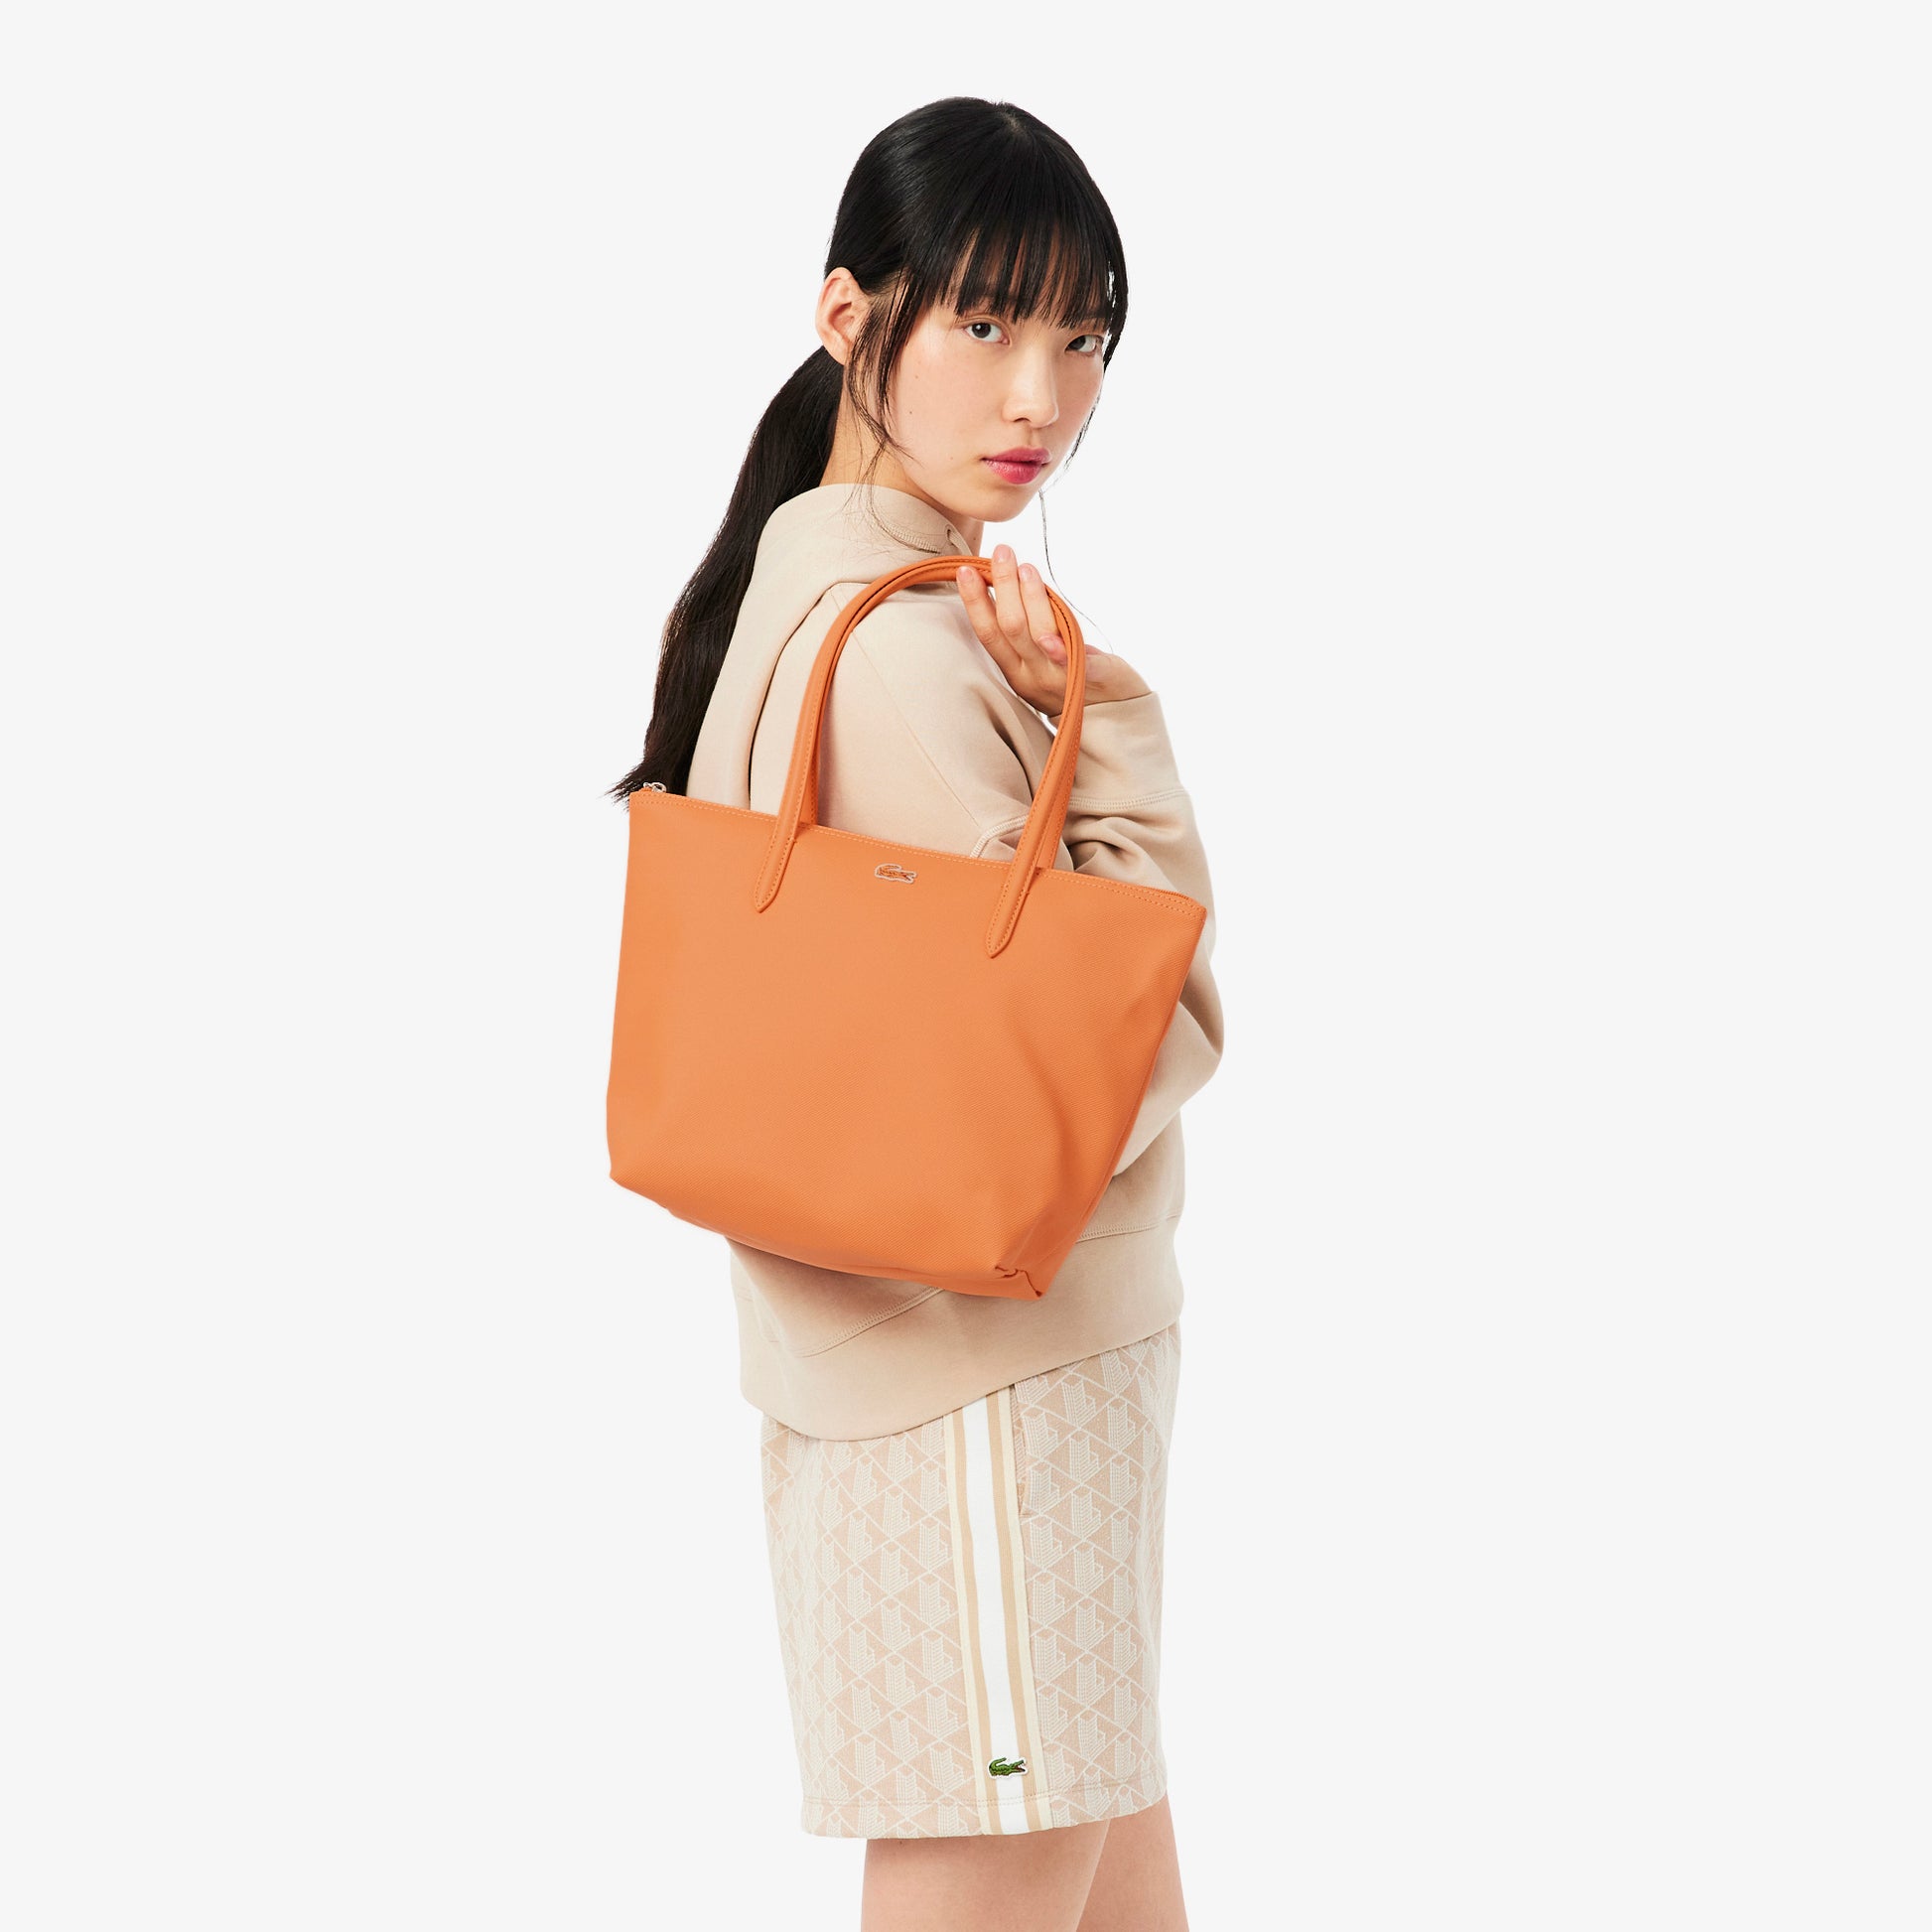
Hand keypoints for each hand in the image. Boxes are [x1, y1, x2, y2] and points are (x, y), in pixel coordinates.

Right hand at [955, 544, 1150, 722]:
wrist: (1112, 713)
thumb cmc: (1069, 676)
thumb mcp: (1035, 657)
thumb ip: (1022, 627)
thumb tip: (1002, 579)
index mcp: (1015, 669)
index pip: (988, 632)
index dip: (975, 602)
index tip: (965, 570)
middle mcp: (1032, 675)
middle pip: (1011, 628)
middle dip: (1003, 587)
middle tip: (1001, 552)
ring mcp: (1060, 678)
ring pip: (1038, 635)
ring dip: (1031, 599)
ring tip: (1027, 568)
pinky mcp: (1090, 678)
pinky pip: (1075, 664)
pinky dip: (1062, 651)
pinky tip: (1054, 638)